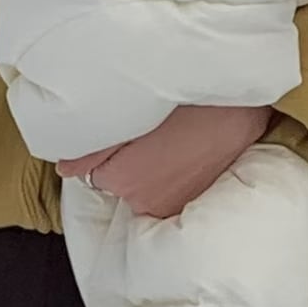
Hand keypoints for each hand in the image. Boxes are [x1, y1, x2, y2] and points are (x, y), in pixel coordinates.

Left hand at [56, 104, 273, 219]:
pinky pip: (165, 191)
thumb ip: (91, 147)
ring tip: (172, 138)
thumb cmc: (188, 100)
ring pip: (142, 187)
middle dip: (126, 159)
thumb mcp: (132, 112)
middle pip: (117, 181)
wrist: (242, 105)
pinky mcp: (190, 205)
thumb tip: (64, 168)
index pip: (92, 171)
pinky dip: (170, 175)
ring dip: (149, 168)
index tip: (126, 128)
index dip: (106, 146)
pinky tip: (185, 151)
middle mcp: (143, 202)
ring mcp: (170, 206)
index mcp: (122, 179)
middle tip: (152, 128)